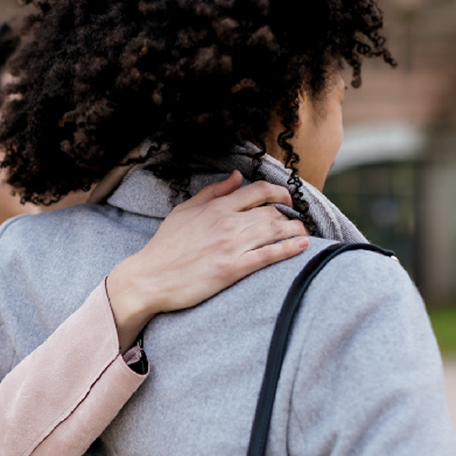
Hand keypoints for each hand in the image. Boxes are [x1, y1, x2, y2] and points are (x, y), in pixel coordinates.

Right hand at [106, 171, 308, 350]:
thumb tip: (236, 177)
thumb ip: (212, 192)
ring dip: (297, 230)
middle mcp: (227, 222)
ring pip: (276, 231)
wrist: (149, 278)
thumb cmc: (165, 247)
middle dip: (292, 215)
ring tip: (305, 233)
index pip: (258, 191)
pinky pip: (268, 255)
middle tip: (300, 221)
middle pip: (273, 211)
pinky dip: (289, 249)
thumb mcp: (184, 211)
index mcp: (216, 206)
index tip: (288, 200)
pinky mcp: (232, 268)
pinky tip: (303, 246)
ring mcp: (231, 245)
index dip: (280, 193)